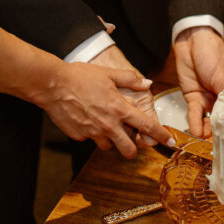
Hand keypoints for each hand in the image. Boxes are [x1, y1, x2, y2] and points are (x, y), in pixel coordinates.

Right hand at [37, 58, 173, 158]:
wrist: (53, 84)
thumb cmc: (80, 76)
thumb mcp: (108, 73)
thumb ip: (129, 79)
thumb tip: (147, 83)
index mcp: (119, 109)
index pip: (147, 126)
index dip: (162, 136)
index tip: (170, 143)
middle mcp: (109, 125)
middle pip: (129, 149)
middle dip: (133, 148)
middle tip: (131, 140)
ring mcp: (93, 133)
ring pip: (109, 146)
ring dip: (111, 140)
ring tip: (104, 124)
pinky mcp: (79, 136)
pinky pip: (90, 140)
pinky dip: (92, 134)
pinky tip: (87, 119)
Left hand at [174, 27, 223, 137]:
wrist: (192, 41)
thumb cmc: (213, 53)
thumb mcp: (223, 76)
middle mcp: (223, 96)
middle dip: (222, 131)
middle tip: (223, 145)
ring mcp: (208, 98)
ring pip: (209, 119)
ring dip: (208, 131)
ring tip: (208, 142)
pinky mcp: (194, 97)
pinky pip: (195, 113)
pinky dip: (195, 123)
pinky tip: (197, 132)